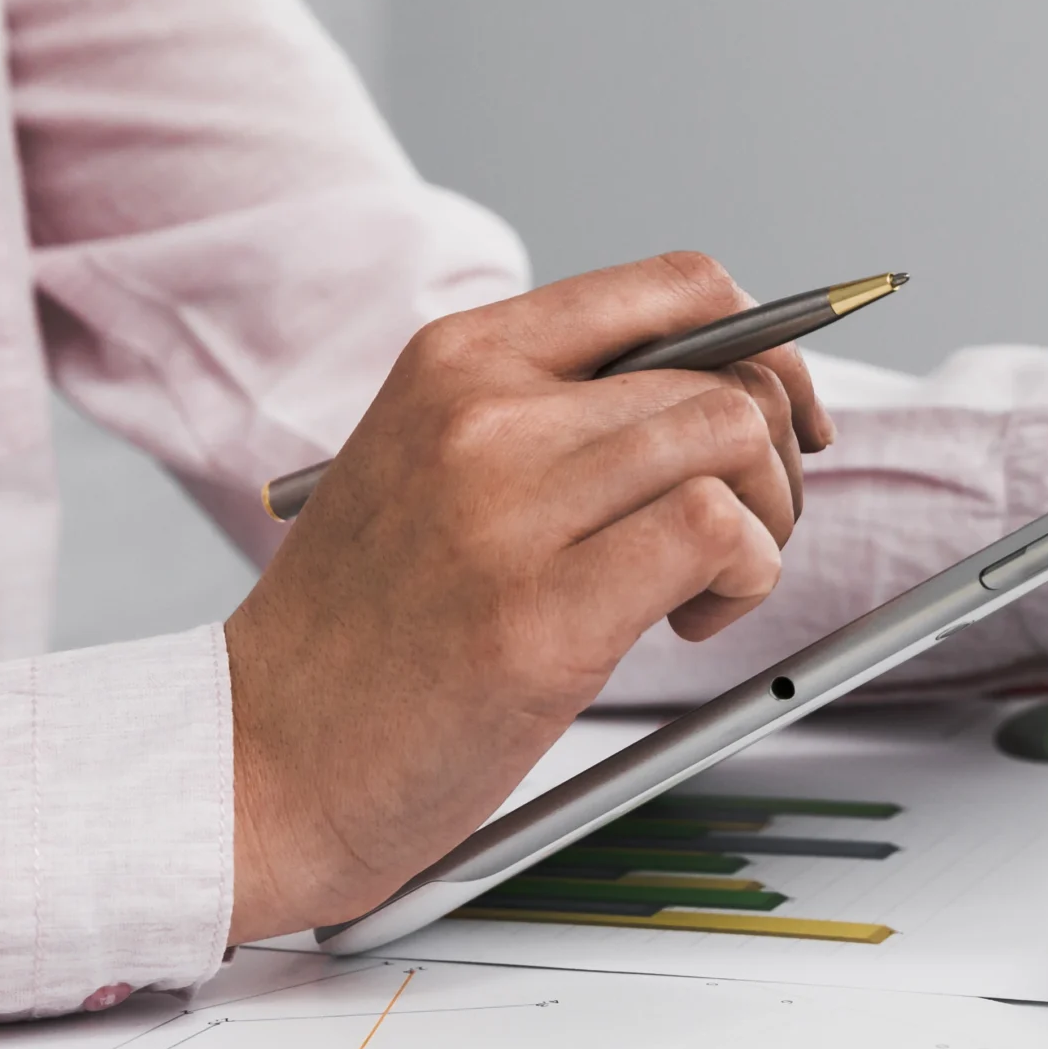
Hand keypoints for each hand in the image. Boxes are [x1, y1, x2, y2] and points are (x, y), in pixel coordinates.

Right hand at [221, 251, 829, 943]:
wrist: (259, 760)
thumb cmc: (365, 635)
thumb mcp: (434, 470)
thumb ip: (558, 418)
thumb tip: (734, 395)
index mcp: (457, 358)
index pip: (675, 288)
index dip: (768, 345)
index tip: (788, 416)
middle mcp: (482, 410)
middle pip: (727, 372)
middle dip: (779, 458)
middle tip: (745, 538)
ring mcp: (509, 506)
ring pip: (735, 437)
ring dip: (767, 522)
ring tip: (705, 589)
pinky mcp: (544, 613)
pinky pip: (719, 533)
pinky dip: (745, 578)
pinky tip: (687, 624)